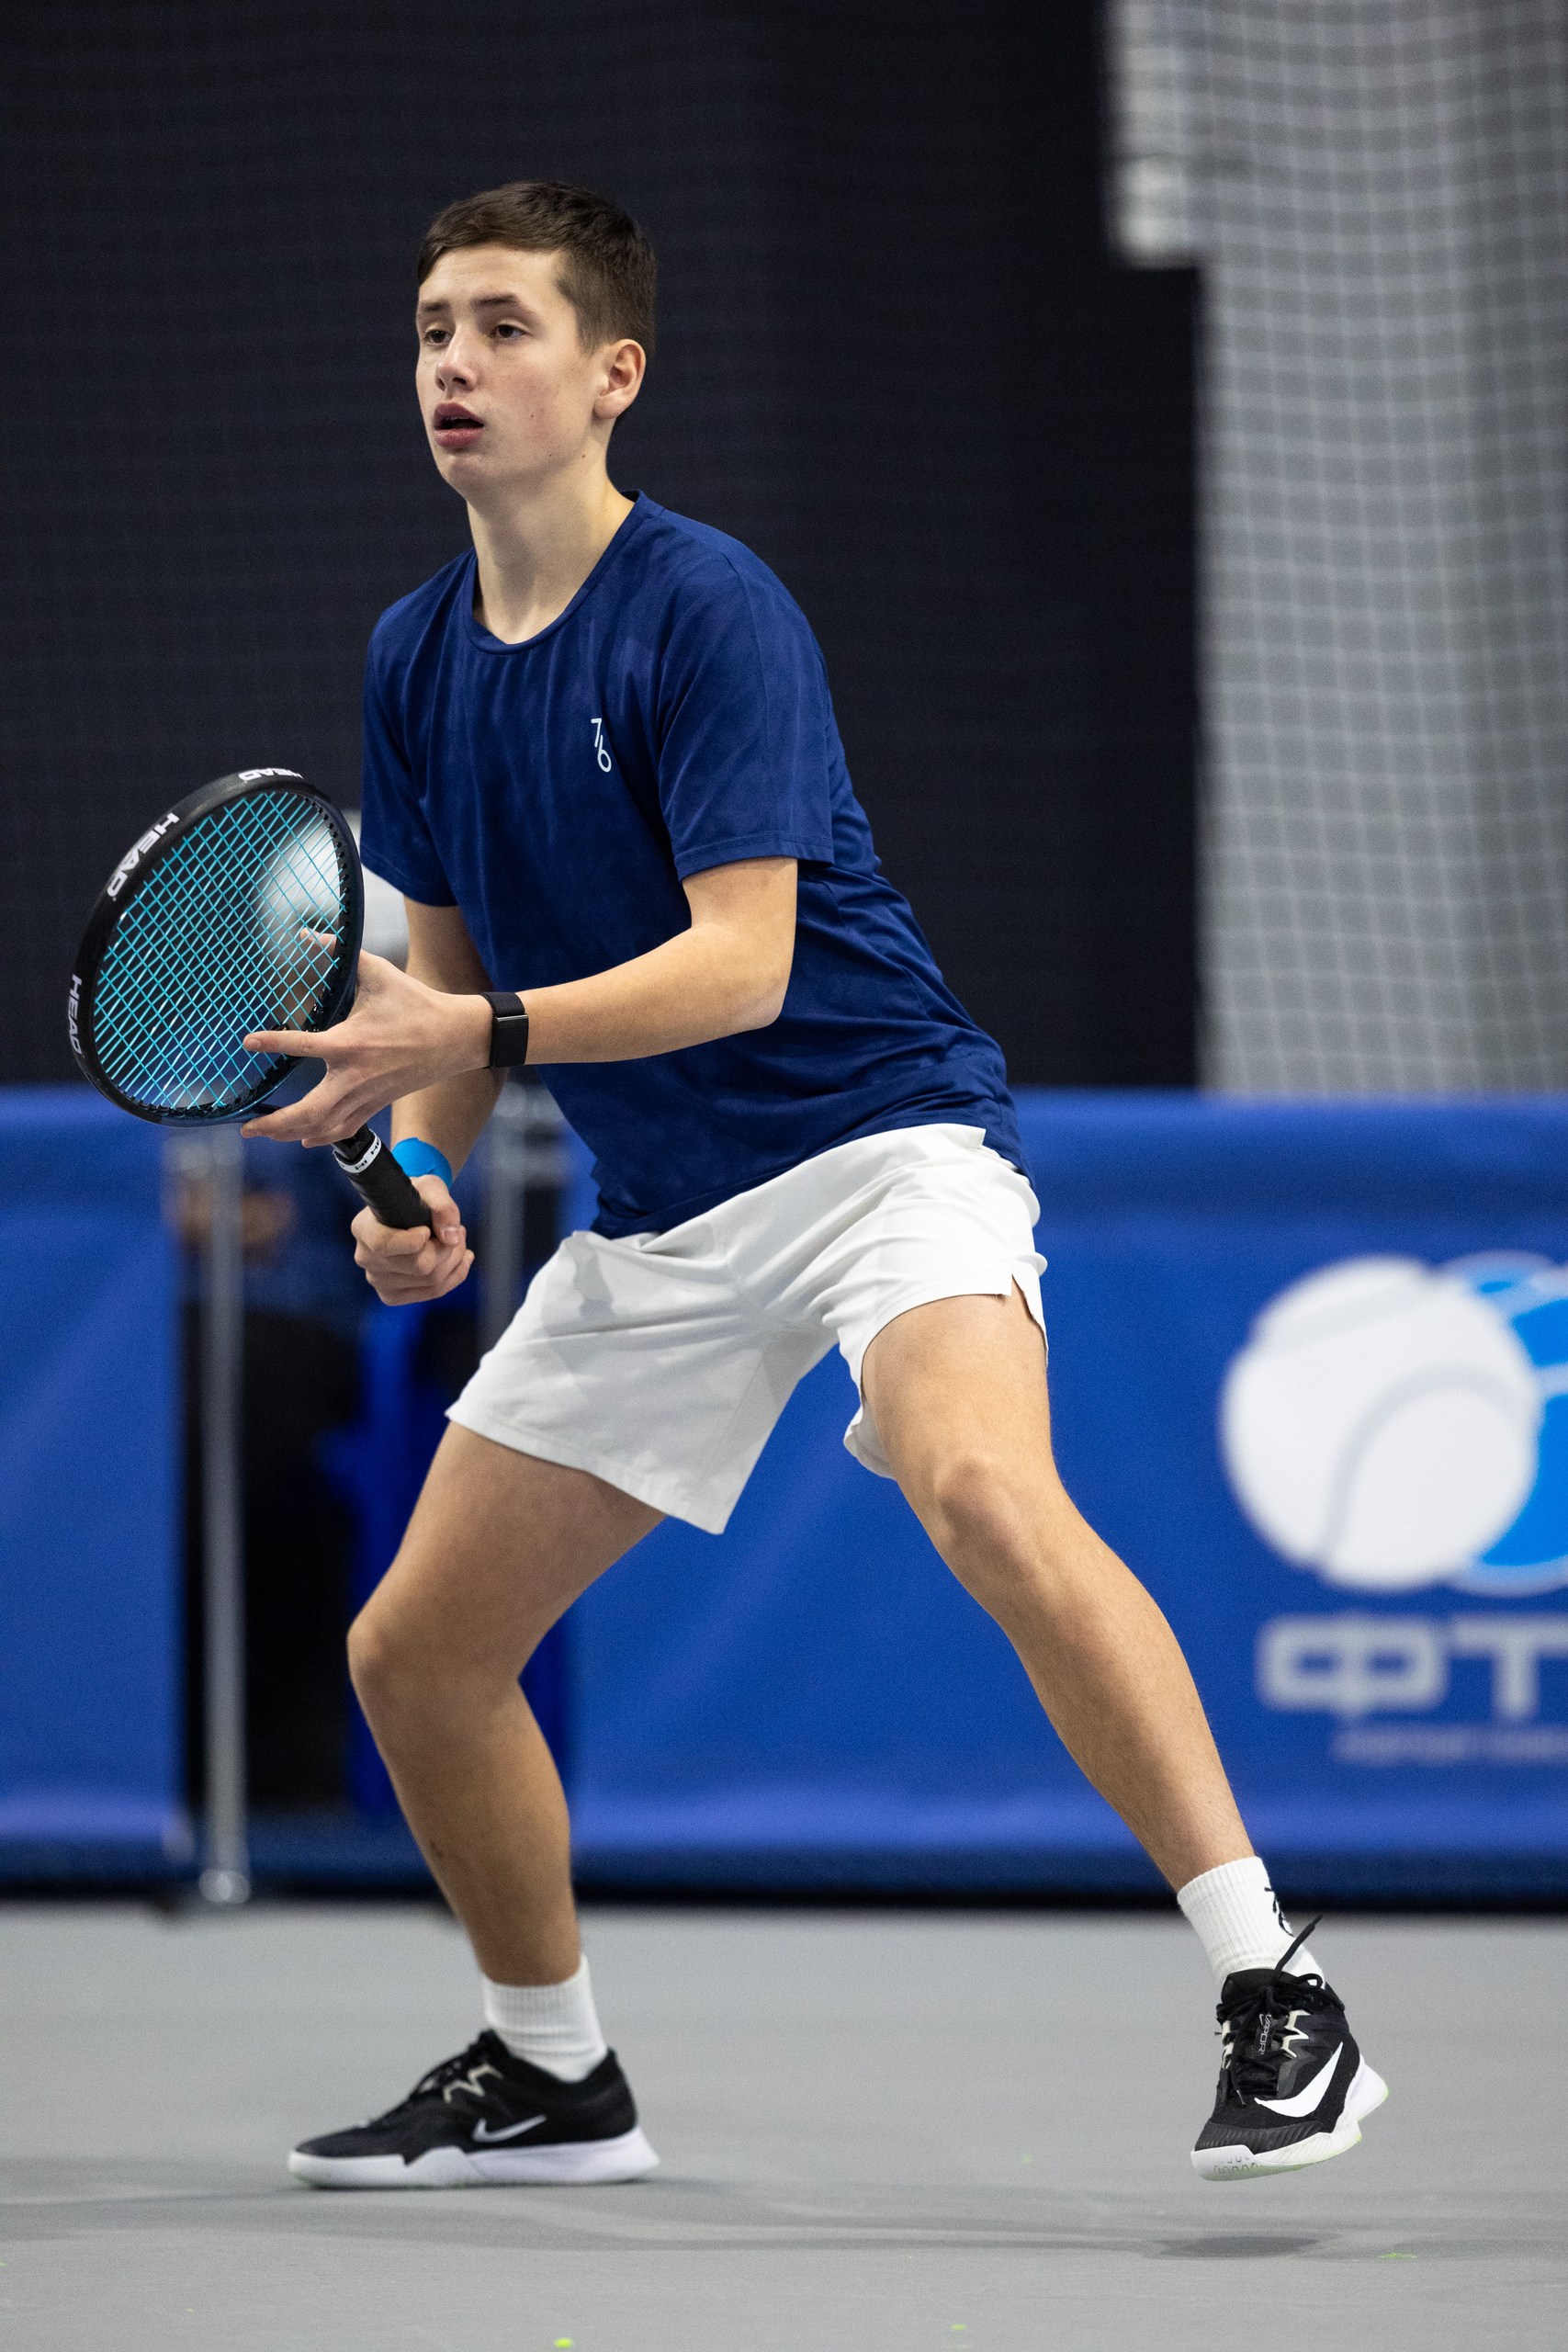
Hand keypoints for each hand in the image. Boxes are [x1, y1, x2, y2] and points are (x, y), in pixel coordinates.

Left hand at [241, 952, 491, 1145]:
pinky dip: (322, 1137)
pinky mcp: (377, 1104)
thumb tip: (308, 934)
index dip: (272, 1043)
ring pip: (324, 1127)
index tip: (248, 1042)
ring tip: (264, 1134)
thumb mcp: (378, 972)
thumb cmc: (415, 1003)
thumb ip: (340, 954)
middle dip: (274, 1124)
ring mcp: (366, 1095)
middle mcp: (355, 1076)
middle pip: (308, 1112)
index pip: (301, 1045)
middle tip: (245, 1127)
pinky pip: (345, 1129)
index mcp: (350, 1042)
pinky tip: (304, 1139)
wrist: (455, 1037)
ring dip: (291, 1134)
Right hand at [352, 1173, 472, 1302]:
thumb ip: (442, 1206)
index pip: (385, 1245)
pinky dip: (454, 1276)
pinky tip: (460, 1259)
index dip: (414, 1241)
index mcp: (363, 1228)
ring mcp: (377, 1280)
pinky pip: (432, 1293)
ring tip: (458, 1240)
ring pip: (431, 1282)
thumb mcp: (430, 1187)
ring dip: (455, 1260)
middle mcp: (365, 1257)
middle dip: (448, 1248)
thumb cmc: (414, 1197)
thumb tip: (451, 1238)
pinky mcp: (392, 1295)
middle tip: (458, 1230)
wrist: (407, 1212)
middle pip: (419, 1266)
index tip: (427, 1230)